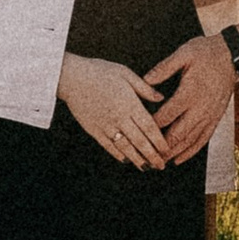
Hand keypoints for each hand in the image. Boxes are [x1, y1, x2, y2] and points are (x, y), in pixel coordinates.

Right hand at [56, 52, 170, 166]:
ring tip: (146, 168)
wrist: (71, 77)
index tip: (167, 150)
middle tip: (161, 166)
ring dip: (137, 159)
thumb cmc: (100, 72)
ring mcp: (105, 125)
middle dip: (152, 156)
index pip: (149, 127)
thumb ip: (144, 87)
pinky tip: (126, 160)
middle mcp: (119, 117)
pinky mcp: (93, 130)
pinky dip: (118, 155)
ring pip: (125, 147)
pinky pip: (108, 146)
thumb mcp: (125, 73)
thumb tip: (161, 98)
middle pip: (140, 141)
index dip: (159, 141)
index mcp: (129, 103)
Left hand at [141, 28, 236, 162]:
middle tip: (147, 156)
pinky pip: (203, 139)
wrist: (232, 55)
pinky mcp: (215, 117)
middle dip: (162, 147)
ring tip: (160, 162)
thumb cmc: (207, 52)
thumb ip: (164, 68)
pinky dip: (191, 151)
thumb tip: (145, 80)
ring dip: (175, 153)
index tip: (139, 132)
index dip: (152, 125)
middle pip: (178, 133)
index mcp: (190, 92)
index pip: (167, 115)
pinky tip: (180, 158)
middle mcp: (200, 108)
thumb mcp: (184, 53)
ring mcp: (209, 115)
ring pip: (190, 140)